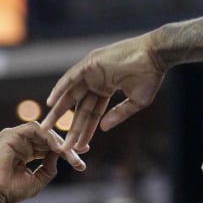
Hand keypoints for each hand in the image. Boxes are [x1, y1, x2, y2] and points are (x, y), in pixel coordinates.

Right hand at [0, 123, 85, 202]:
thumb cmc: (10, 191)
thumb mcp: (36, 180)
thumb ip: (48, 168)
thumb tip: (60, 155)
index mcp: (22, 151)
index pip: (47, 145)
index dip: (64, 150)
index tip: (81, 158)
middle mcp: (17, 141)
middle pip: (47, 136)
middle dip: (66, 144)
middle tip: (82, 152)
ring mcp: (12, 136)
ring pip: (43, 131)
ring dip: (59, 141)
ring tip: (71, 154)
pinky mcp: (10, 134)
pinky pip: (35, 129)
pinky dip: (48, 137)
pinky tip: (58, 149)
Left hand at [41, 33, 164, 151]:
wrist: (156, 55)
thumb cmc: (150, 76)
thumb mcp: (135, 102)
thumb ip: (118, 114)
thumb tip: (103, 128)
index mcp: (106, 88)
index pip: (92, 113)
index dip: (85, 130)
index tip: (77, 147)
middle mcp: (96, 80)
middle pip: (78, 106)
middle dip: (67, 125)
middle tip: (56, 141)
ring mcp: (91, 71)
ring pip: (70, 94)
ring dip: (57, 110)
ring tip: (46, 127)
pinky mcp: (90, 63)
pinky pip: (70, 78)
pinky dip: (60, 89)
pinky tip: (50, 103)